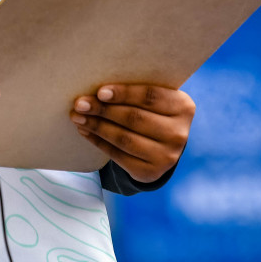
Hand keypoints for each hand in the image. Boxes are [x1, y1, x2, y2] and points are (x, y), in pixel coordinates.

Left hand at [69, 83, 193, 183]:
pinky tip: (85, 132)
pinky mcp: (151, 172)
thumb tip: (96, 89)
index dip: (124, 94)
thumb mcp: (153, 99)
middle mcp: (179, 134)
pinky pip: (118, 155)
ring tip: (77, 117)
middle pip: (134, 118)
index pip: (150, 97)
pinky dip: (98, 142)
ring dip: (96, 126)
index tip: (100, 92)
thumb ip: (135, 91)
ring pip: (124, 138)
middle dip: (103, 110)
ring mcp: (166, 156)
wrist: (161, 147)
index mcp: (183, 107)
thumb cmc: (151, 112)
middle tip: (79, 104)